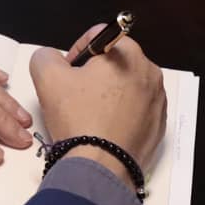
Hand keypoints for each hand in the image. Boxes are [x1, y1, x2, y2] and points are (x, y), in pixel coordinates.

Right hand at [28, 23, 166, 177]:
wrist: (100, 167)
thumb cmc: (78, 118)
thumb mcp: (46, 76)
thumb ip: (46, 55)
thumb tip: (53, 59)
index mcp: (127, 53)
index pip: (97, 37)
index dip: (75, 53)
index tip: (67, 75)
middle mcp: (150, 72)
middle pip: (113, 63)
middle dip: (93, 75)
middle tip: (75, 97)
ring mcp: (157, 101)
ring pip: (125, 87)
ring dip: (107, 95)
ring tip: (89, 115)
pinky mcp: (158, 125)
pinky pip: (136, 111)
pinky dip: (120, 115)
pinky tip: (103, 129)